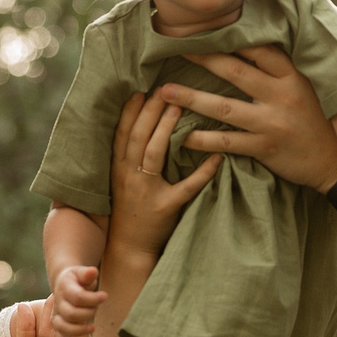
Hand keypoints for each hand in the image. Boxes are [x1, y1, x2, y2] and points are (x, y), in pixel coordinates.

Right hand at [39, 266, 101, 336]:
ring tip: (93, 328)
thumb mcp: (82, 273)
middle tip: (98, 310)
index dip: (92, 298)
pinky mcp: (59, 327)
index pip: (77, 296)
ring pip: (62, 328)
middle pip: (70, 313)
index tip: (105, 296)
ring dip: (78, 330)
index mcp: (64, 288)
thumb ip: (87, 273)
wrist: (65, 285)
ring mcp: (57, 316)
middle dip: (87, 313)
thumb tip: (93, 271)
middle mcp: (58, 304)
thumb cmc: (79, 279)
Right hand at [109, 90, 219, 257]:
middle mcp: (129, 176)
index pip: (122, 133)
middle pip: (138, 137)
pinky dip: (203, 173)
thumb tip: (145, 124)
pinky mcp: (165, 208)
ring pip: (154, 154)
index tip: (142, 89)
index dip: (131, 110)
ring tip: (180, 109)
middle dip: (151, 111)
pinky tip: (217, 158)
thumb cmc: (129, 209)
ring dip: (166, 130)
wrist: (129, 248)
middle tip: (166, 90)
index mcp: (119, 167)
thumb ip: (131, 155)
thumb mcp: (123, 180)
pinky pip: (186, 187)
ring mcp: (147, 191)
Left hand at [151, 44, 336, 189]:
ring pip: (224, 107)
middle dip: (202, 59)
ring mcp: (272, 122)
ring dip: (191, 99)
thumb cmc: (318, 118)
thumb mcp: (308, 86)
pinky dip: (203, 139)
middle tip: (175, 49)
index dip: (229, 38)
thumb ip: (282, 68)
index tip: (203, 29)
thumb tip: (251, 43)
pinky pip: (227, 141)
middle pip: (234, 72)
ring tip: (166, 92)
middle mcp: (281, 95)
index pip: (257, 49)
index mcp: (292, 75)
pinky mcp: (265, 147)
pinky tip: (181, 135)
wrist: (335, 161)